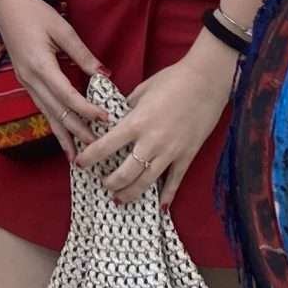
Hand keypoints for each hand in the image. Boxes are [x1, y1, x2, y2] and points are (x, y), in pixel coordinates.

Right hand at [0, 0, 107, 156]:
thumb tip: (104, 74)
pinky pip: (42, 108)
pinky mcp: (26, 82)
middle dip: (77, 131)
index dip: (86, 109)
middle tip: (97, 148)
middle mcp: (31, 79)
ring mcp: (26, 83)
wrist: (6, 6)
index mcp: (40, 65)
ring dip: (64, 135)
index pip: (67, 95)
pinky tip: (63, 135)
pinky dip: (54, 124)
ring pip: (47, 115)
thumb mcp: (62, 29)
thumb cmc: (35, 13)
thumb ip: (83, 54)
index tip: (105, 119)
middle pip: (57, 112)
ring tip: (77, 156)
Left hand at [73, 39, 236, 207]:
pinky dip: (167, 196)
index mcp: (136, 122)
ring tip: (120, 199)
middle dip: (110, 183)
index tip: (80, 164)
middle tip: (104, 185)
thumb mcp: (142, 90)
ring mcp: (170, 151)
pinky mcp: (187, 155)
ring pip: (146, 182)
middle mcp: (150, 141)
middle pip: (124, 173)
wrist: (207, 80)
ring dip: (130, 194)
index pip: (105, 146)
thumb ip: (129, 108)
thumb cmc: (173, 79)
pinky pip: (175, 181)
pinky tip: (159, 207)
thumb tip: (119, 118)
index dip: (89, 158)